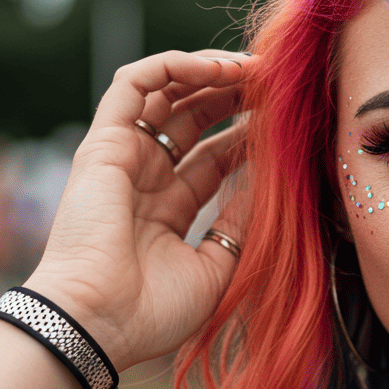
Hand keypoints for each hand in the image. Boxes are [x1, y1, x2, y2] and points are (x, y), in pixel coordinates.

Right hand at [25, 50, 250, 371]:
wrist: (100, 323)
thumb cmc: (154, 310)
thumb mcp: (218, 265)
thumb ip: (241, 223)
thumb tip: (271, 186)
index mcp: (169, 209)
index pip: (214, 157)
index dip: (249, 135)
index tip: (288, 122)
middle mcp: (145, 178)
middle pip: (195, 119)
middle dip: (236, 97)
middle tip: (277, 84)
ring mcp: (123, 158)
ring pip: (167, 93)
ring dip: (211, 73)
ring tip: (255, 69)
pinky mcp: (103, 142)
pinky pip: (134, 84)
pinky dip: (174, 66)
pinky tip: (217, 68)